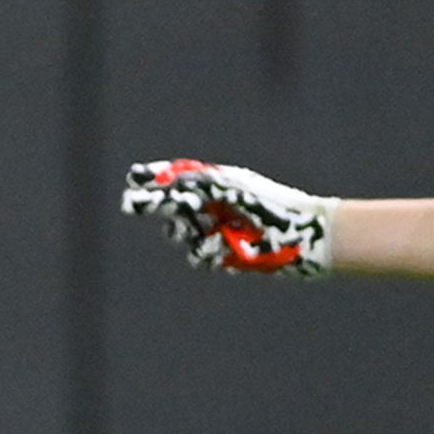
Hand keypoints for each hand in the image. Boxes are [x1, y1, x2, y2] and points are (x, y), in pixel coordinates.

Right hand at [119, 159, 336, 275]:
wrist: (302, 236)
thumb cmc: (268, 204)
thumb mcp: (223, 188)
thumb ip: (188, 186)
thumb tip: (156, 186)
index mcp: (216, 184)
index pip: (177, 178)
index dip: (154, 177)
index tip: (133, 177)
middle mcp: (214, 206)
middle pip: (172, 207)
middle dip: (157, 206)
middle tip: (132, 205)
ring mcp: (219, 231)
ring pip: (180, 235)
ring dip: (187, 232)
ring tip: (204, 228)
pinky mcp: (225, 256)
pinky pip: (198, 256)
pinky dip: (207, 252)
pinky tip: (225, 247)